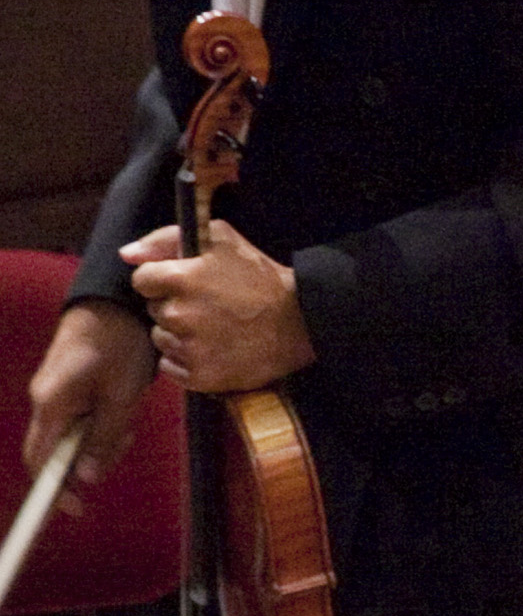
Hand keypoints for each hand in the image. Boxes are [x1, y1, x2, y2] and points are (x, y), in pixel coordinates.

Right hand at [24, 301, 152, 489]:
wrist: (116, 302)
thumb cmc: (120, 343)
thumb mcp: (122, 394)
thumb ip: (105, 436)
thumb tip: (88, 478)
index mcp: (52, 404)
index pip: (39, 460)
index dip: (52, 489)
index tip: (72, 509)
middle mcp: (45, 402)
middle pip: (57, 453)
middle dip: (89, 460)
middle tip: (124, 440)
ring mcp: (54, 395)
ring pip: (72, 438)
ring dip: (101, 441)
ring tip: (128, 420)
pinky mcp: (67, 389)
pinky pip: (80, 421)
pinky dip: (101, 426)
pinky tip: (122, 411)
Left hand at [123, 223, 311, 393]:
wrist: (302, 321)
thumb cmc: (261, 277)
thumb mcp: (221, 239)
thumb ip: (166, 239)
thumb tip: (125, 254)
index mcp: (181, 278)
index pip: (142, 280)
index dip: (163, 280)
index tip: (187, 284)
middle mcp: (180, 314)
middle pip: (154, 311)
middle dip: (174, 307)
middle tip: (208, 306)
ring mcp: (190, 348)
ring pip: (162, 340)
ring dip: (179, 335)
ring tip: (214, 329)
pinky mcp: (201, 376)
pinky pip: (172, 368)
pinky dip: (187, 361)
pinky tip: (213, 350)